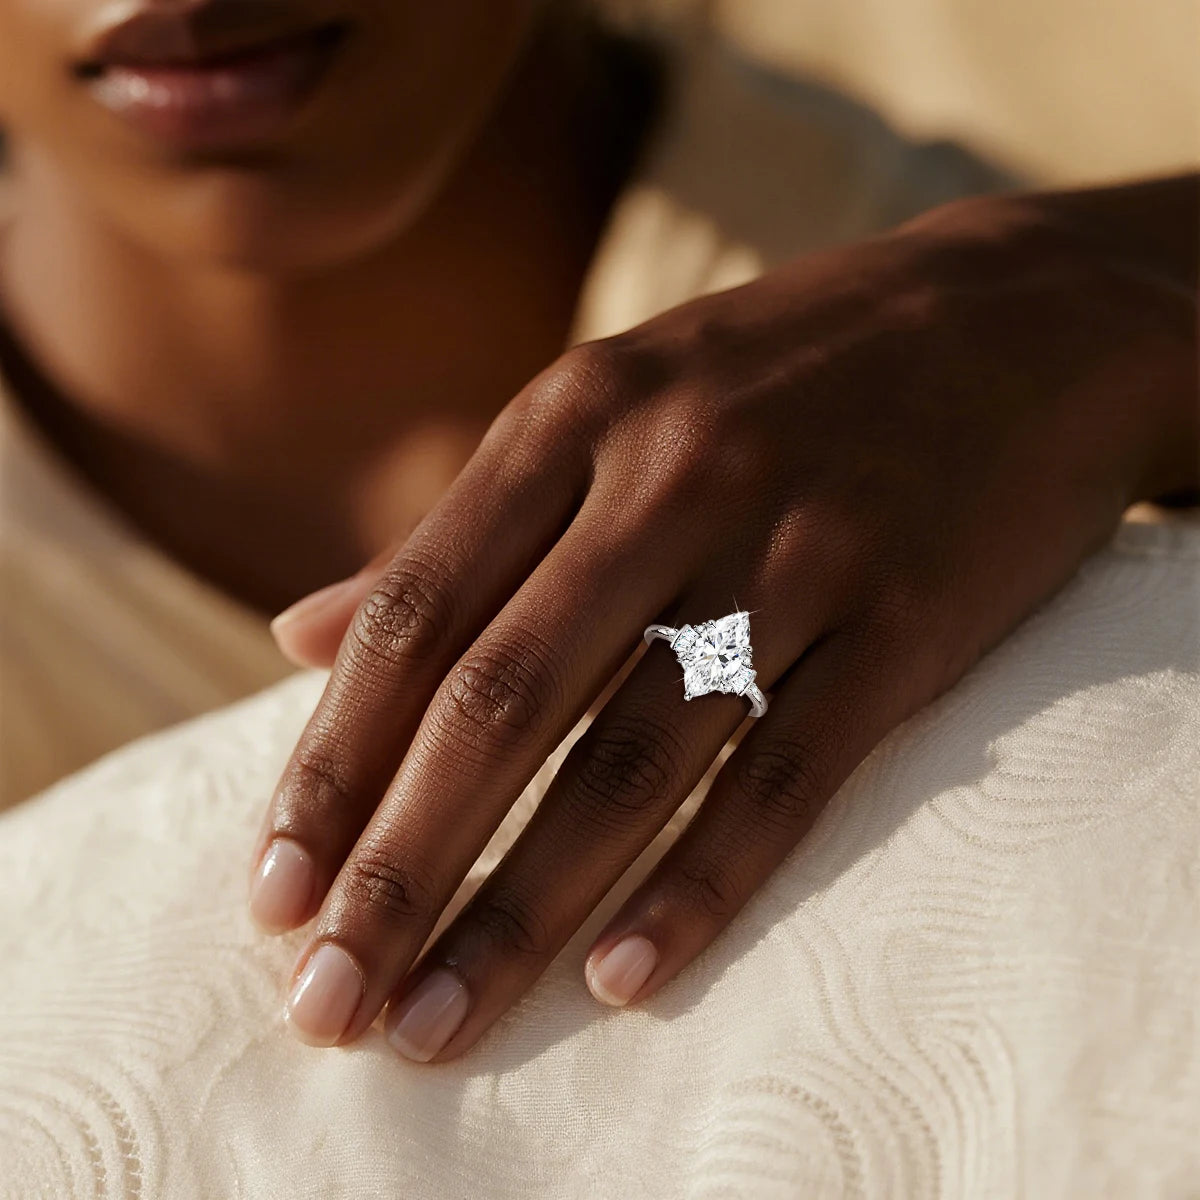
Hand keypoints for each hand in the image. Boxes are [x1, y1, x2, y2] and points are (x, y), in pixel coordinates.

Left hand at [248, 187, 1196, 1061]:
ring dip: (523, 905)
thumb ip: (457, 533)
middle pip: (501, 702)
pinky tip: (622, 977)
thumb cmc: (780, 376)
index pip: (416, 615)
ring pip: (634, 757)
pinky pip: (790, 774)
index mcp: (574, 418)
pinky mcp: (908, 618)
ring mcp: (797, 546)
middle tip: (326, 1000)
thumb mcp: (604, 408)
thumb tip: (297, 635)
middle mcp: (671, 476)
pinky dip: (704, 884)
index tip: (271, 894)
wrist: (1016, 315)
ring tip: (439, 1020)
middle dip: (399, 865)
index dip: (331, 764)